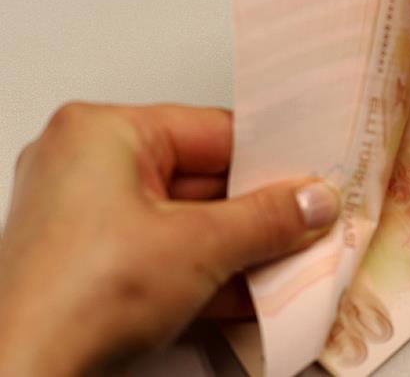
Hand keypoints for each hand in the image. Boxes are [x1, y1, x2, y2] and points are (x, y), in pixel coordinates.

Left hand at [0, 103, 339, 374]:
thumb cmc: (77, 300)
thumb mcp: (200, 247)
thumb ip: (268, 220)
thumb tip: (311, 203)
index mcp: (102, 133)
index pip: (213, 131)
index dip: (270, 159)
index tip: (308, 180)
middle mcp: (87, 165)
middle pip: (202, 179)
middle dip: (257, 212)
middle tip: (306, 223)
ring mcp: (86, 217)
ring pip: (186, 221)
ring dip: (239, 247)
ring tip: (288, 259)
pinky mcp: (92, 262)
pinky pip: (165, 252)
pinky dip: (206, 270)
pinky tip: (249, 291)